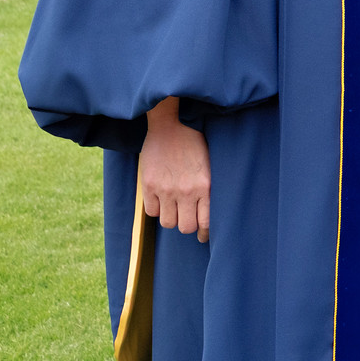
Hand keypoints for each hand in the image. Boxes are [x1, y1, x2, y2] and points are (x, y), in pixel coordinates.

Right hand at [141, 97, 210, 240]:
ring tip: (174, 206)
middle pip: (185, 227)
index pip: (206, 222)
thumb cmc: (194, 144)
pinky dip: (156, 209)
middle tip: (187, 218)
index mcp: (205, 185)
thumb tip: (209, 216)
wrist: (171, 125)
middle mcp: (186, 190)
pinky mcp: (149, 186)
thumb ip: (208, 189)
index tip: (203, 235)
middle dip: (187, 225)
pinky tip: (161, 199)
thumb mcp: (210, 164)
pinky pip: (151, 212)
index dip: (204, 232)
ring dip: (171, 217)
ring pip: (168, 222)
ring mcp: (166, 189)